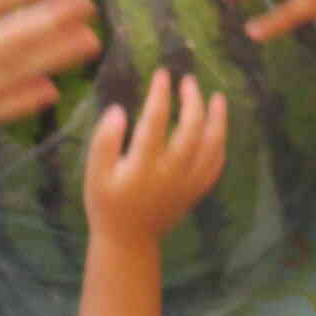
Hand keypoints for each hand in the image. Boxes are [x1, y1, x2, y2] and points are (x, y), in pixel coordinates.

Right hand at [83, 70, 227, 243]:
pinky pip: (216, 165)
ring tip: (217, 97)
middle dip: (193, 101)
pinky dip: (220, 144)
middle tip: (189, 81)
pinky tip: (218, 128)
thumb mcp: (95, 174)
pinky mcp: (197, 191)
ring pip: (212, 146)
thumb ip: (105, 141)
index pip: (155, 122)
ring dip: (217, 119)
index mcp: (143, 166)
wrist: (128, 241)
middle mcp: (170, 173)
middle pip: (191, 130)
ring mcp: (188, 183)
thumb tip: (119, 111)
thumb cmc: (106, 203)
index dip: (160, 95)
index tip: (162, 74)